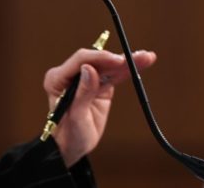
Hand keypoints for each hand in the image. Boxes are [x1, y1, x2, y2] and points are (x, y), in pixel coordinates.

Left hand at [43, 48, 156, 166]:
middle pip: (97, 61)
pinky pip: (113, 76)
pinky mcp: (98, 85)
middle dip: (117, 58)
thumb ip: (83, 93)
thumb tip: (89, 69)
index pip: (80, 60)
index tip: (118, 60)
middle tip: (138, 56)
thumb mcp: (76, 117)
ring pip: (108, 67)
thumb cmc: (68, 134)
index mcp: (57, 79)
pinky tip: (141, 63)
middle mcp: (70, 75)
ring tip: (146, 57)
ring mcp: (86, 79)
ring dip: (127, 62)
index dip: (100, 58)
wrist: (72, 147)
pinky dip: (127, 71)